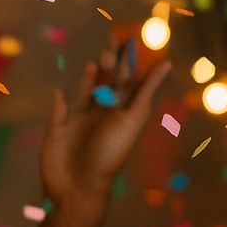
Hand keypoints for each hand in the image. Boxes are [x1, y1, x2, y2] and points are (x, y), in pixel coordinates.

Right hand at [40, 39, 171, 205]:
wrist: (79, 186)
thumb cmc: (110, 153)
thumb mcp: (134, 119)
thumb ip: (146, 90)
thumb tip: (168, 62)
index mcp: (121, 113)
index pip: (128, 82)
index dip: (129, 62)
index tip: (130, 41)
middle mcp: (102, 115)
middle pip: (107, 84)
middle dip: (110, 64)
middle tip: (110, 41)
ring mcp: (79, 122)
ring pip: (86, 94)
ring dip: (91, 78)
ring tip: (96, 61)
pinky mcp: (58, 130)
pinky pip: (59, 110)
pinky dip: (58, 101)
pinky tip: (58, 91)